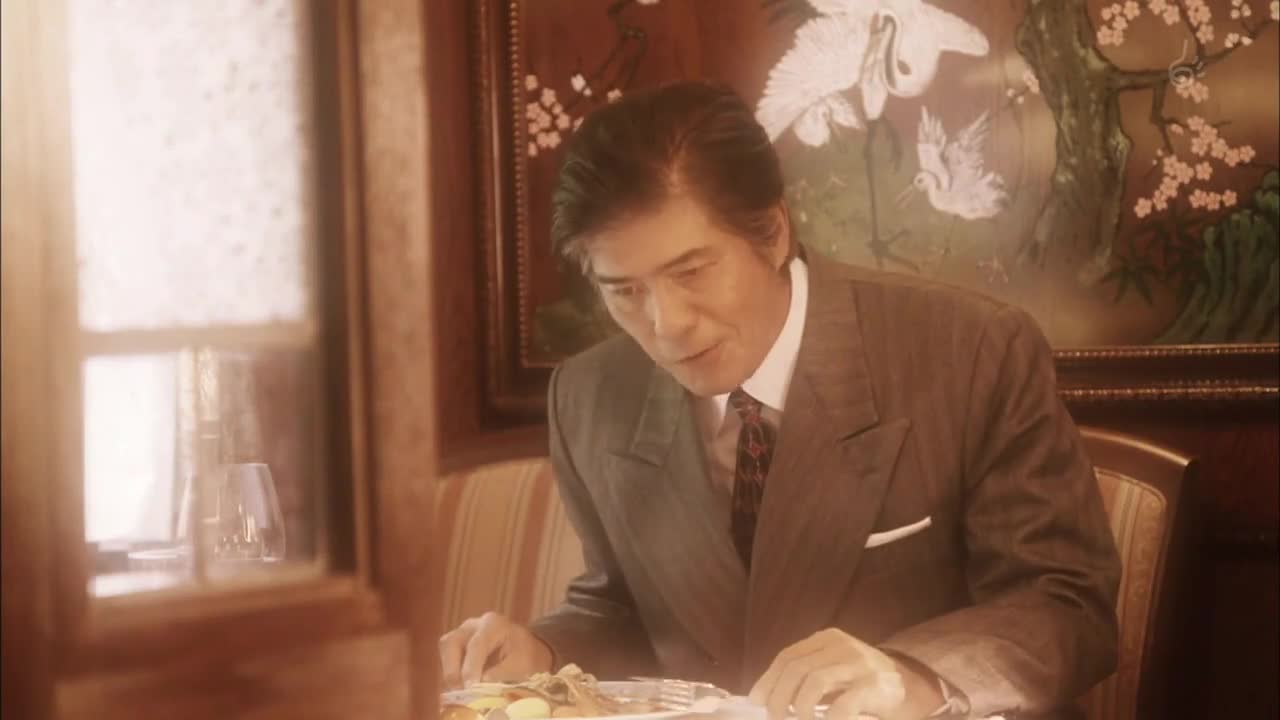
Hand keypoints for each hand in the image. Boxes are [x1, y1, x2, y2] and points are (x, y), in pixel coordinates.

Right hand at [438, 611, 553, 688]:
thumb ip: (502, 672)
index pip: (476, 645)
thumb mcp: (522, 664)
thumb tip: (480, 682)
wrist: (527, 649)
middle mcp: (474, 625)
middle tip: (459, 690)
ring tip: (460, 690)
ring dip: (450, 671)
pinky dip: (452, 673)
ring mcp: (463, 633)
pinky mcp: (458, 644)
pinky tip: (460, 686)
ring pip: (446, 648)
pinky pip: (447, 657)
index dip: (471, 667)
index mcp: (493, 624)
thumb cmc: (527, 655)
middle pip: (452, 642)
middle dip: (453, 668)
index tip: (470, 687)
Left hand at [748, 628, 942, 719]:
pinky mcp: (876, 685)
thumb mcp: (833, 669)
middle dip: (779, 697)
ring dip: (799, 707)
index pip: (788, 656)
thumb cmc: (861, 682)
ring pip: (815, 682)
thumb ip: (805, 675)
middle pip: (797, 669)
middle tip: (776, 717)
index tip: (756, 701)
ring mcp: (860, 664)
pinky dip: (829, 717)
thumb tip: (765, 696)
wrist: (909, 686)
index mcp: (828, 638)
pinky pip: (843, 704)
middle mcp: (843, 646)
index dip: (768, 680)